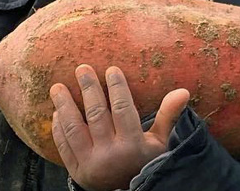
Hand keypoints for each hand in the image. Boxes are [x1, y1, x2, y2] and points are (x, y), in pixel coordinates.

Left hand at [51, 64, 188, 190]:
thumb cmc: (145, 163)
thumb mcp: (160, 143)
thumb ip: (168, 116)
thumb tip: (182, 91)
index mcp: (131, 145)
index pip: (122, 109)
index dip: (116, 87)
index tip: (111, 69)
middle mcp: (108, 154)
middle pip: (96, 114)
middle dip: (88, 89)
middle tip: (82, 68)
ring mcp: (88, 163)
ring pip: (73, 128)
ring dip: (64, 105)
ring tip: (57, 87)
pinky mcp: (75, 170)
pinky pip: (63, 146)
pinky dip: (57, 128)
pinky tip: (56, 112)